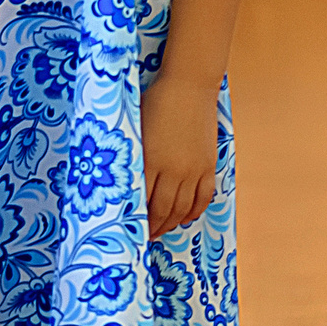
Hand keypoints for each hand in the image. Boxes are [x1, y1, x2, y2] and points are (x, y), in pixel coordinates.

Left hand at [141, 77, 219, 238]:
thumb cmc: (153, 102)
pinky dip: (193, 211)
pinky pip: (202, 197)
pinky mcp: (207, 166)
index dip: (135, 219)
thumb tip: (119, 176)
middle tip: (144, 238)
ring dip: (170, 223)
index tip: (129, 230)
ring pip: (181, 207)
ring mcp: (192, 169)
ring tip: (161, 231)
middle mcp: (171, 169)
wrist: (187, 87)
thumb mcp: (134, 127)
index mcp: (148, 159)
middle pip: (161, 209)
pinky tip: (185, 218)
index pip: (140, 200)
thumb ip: (131, 154)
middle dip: (152, 227)